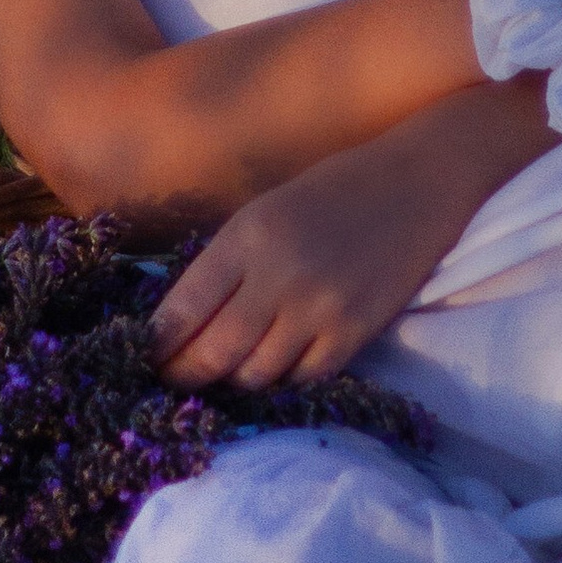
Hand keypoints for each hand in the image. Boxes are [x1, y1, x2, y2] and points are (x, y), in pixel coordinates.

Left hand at [151, 82, 545, 388]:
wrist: (416, 183)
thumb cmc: (331, 191)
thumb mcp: (263, 211)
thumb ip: (225, 265)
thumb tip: (180, 324)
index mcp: (247, 236)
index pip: (182, 312)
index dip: (157, 347)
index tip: (145, 359)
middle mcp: (278, 275)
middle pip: (213, 354)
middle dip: (186, 374)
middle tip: (176, 380)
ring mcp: (319, 308)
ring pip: (255, 375)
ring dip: (236, 379)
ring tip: (228, 372)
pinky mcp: (355, 332)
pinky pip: (302, 379)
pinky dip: (283, 380)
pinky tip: (277, 366)